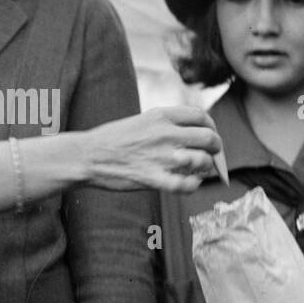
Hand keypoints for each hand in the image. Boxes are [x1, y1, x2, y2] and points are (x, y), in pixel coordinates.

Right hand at [85, 105, 222, 192]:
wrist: (88, 156)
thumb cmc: (112, 140)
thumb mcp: (141, 120)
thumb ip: (166, 125)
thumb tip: (191, 135)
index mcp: (161, 116)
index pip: (202, 116)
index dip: (212, 127)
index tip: (210, 136)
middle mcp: (165, 133)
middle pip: (209, 138)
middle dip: (216, 150)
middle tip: (211, 157)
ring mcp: (161, 156)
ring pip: (203, 162)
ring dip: (204, 169)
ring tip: (196, 172)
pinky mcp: (154, 178)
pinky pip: (187, 185)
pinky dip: (192, 186)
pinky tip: (187, 184)